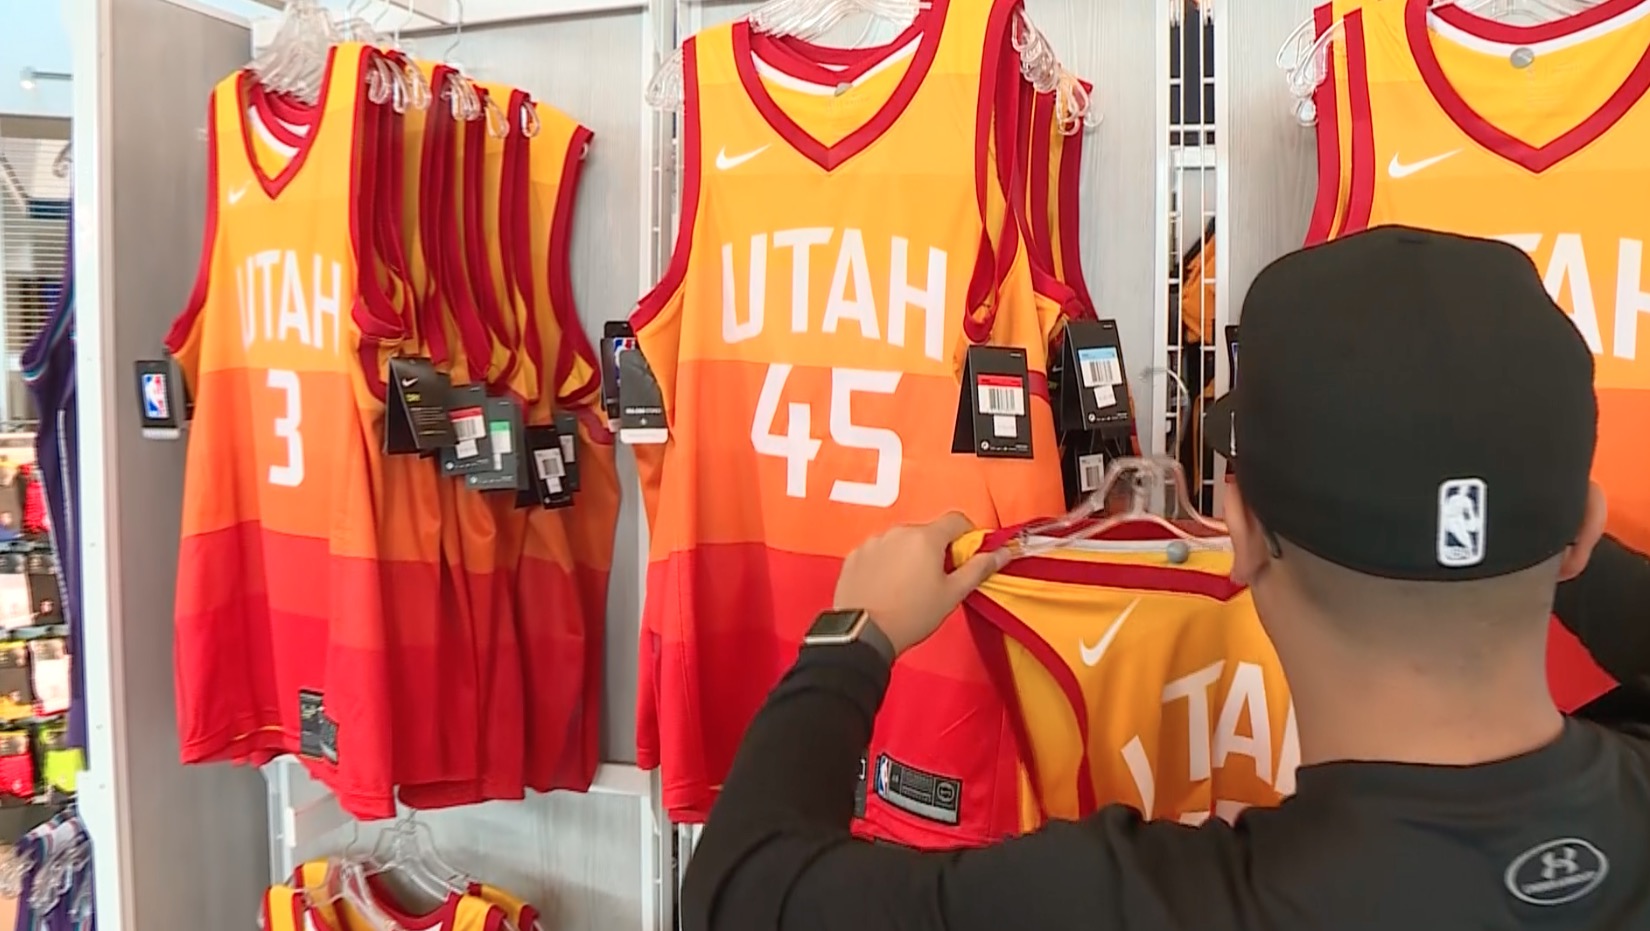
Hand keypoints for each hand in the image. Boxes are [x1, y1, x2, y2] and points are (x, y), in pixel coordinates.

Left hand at [832, 512, 1011, 656]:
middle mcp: (898, 532)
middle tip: (938, 579)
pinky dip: (886, 563)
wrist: (863, 634)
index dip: (967, 536)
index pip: (956, 520)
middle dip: (937, 550)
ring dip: (910, 556)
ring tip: (909, 587)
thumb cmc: (910, 616)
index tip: (967, 555)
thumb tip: (1001, 553)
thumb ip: (979, 569)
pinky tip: (887, 587)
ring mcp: (873, 542)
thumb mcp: (952, 594)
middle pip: (927, 532)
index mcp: (925, 538)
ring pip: (902, 541)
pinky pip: (879, 551)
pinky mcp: (855, 555)